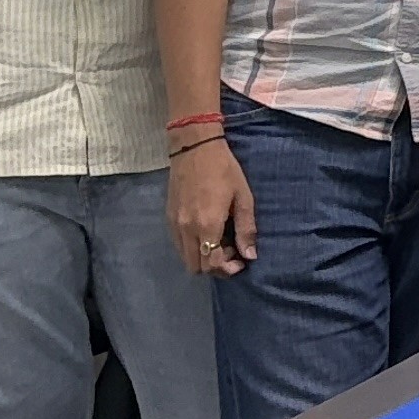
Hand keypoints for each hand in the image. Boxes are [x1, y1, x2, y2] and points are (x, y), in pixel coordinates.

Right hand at [168, 141, 254, 275]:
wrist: (194, 148)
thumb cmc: (224, 170)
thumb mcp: (243, 197)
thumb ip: (246, 229)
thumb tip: (250, 256)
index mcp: (206, 225)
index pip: (211, 264)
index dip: (227, 269)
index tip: (241, 262)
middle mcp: (186, 230)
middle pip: (196, 267)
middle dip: (215, 267)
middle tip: (232, 251)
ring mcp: (174, 225)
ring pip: (185, 258)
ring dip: (203, 258)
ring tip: (221, 241)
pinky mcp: (168, 218)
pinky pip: (179, 245)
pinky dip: (193, 248)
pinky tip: (207, 232)